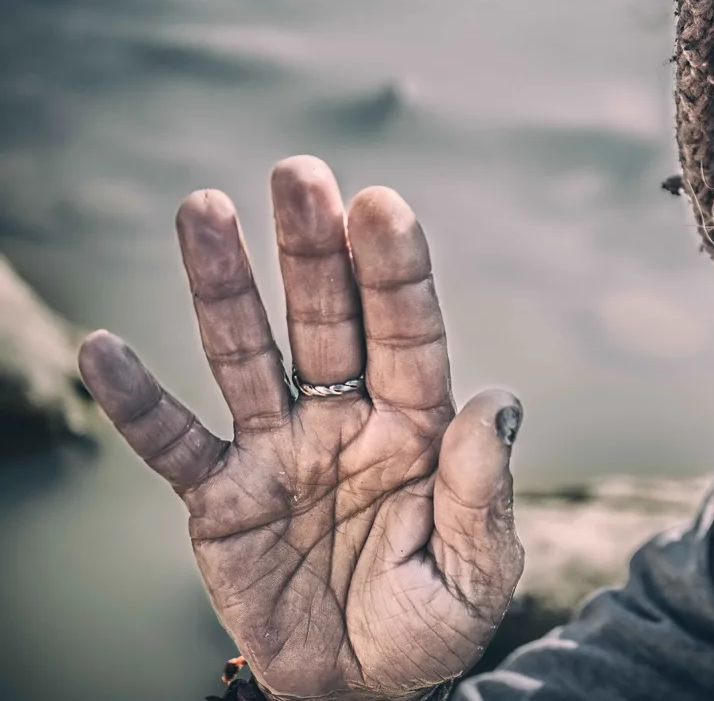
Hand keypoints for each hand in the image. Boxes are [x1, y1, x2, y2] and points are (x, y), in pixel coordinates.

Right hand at [78, 156, 523, 699]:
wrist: (357, 690)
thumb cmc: (429, 625)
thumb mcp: (477, 572)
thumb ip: (484, 491)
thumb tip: (497, 399)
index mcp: (417, 429)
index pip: (408, 336)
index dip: (395, 272)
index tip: (380, 205)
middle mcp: (345, 420)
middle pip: (328, 320)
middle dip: (313, 251)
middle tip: (299, 173)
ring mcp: (279, 452)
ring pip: (247, 356)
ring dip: (223, 287)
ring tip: (203, 208)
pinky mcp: (220, 499)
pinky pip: (173, 445)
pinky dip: (138, 404)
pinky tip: (107, 348)